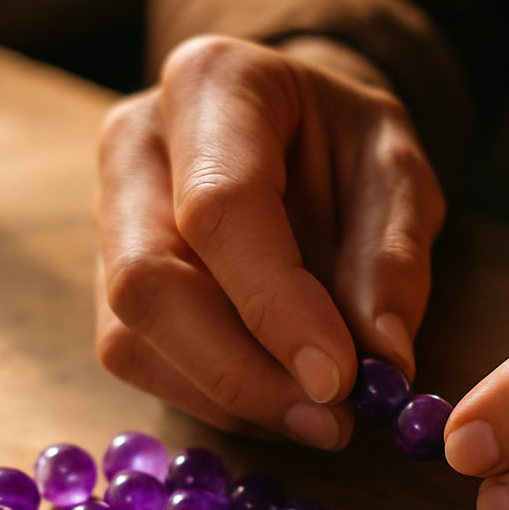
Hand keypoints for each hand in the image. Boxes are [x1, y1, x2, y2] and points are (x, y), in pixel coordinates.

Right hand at [94, 34, 444, 446]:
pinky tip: (280, 406)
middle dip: (244, 374)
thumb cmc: (351, 151)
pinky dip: (215, 403)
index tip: (340, 379)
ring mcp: (109, 217)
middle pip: (151, 283)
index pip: (222, 209)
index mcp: (213, 87)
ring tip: (320, 419)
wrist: (302, 139)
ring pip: (133, 337)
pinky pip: (140, 361)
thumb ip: (394, 260)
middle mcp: (135, 148)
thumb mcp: (399, 177)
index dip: (277, 306)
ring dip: (231, 400)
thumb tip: (384, 363)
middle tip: (332, 422)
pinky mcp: (111, 283)